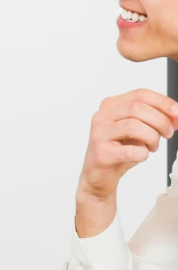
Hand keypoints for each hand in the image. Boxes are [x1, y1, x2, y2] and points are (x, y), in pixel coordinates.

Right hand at [75, 89, 177, 236]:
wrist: (99, 175)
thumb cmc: (120, 150)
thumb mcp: (140, 131)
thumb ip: (156, 120)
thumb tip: (177, 115)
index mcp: (111, 106)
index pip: (140, 94)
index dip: (163, 102)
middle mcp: (102, 116)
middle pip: (137, 108)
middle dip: (160, 121)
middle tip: (168, 134)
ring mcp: (99, 134)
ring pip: (134, 126)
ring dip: (152, 138)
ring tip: (153, 146)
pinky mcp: (102, 152)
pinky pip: (131, 150)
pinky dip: (143, 154)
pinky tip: (141, 155)